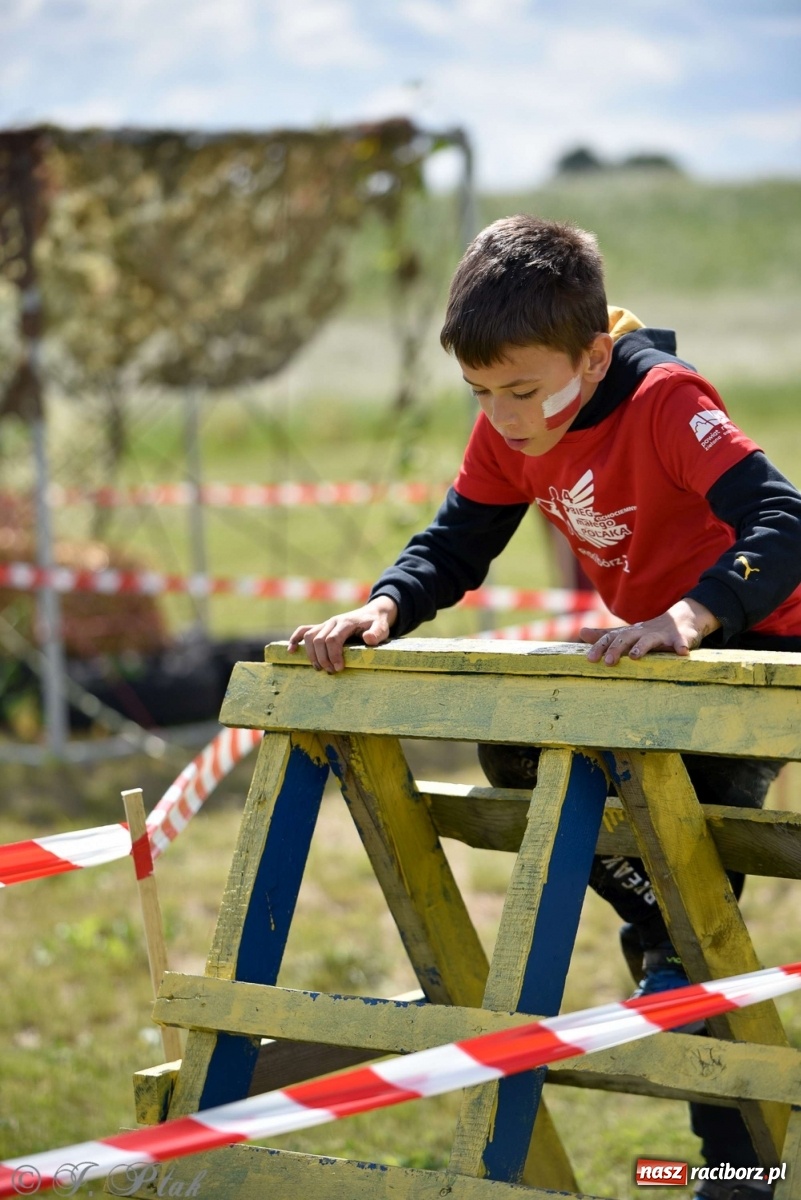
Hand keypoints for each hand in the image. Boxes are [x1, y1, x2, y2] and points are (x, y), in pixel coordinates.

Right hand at [287, 596, 398, 672]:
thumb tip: (368, 639)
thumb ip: (377, 633)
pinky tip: (291, 651)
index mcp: (345, 622)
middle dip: (323, 658)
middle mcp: (332, 622)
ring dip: (312, 655)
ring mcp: (325, 624)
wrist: (372, 613)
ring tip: (320, 668)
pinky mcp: (321, 627)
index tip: (339, 668)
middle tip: (332, 672)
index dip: (333, 655)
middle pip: (318, 640)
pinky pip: (303, 630)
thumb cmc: (377, 623)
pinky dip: (295, 639)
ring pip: (309, 637)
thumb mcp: (382, 627)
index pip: (332, 638)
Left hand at [581, 598, 720, 665]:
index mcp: (629, 633)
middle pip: (626, 638)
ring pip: (650, 639)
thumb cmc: (648, 632)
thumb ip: (605, 635)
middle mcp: (642, 632)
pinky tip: (682, 652)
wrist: (680, 619)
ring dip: (642, 646)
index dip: (600, 647)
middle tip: (608, 662)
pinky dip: (682, 645)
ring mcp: (661, 634)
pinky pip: (682, 641)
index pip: (611, 638)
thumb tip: (581, 632)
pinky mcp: (680, 637)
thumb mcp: (627, 633)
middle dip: (617, 648)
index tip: (590, 659)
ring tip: (635, 656)